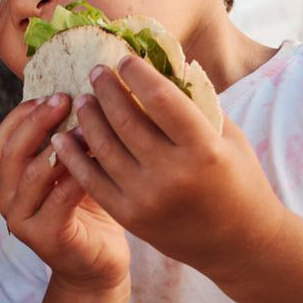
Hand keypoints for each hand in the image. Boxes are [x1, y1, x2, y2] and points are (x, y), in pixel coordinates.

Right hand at [0, 94, 128, 289]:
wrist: (97, 268)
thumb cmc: (91, 214)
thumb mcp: (76, 171)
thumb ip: (70, 142)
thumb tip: (88, 92)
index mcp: (13, 177)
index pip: (5, 134)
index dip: (26, 111)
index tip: (56, 91)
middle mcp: (9, 197)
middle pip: (13, 149)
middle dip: (39, 120)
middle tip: (67, 99)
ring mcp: (22, 220)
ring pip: (32, 173)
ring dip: (60, 147)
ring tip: (87, 128)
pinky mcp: (43, 237)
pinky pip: (58, 199)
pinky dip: (76, 177)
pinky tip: (97, 162)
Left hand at [53, 56, 285, 282]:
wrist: (238, 242)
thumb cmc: (237, 179)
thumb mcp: (227, 137)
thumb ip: (195, 105)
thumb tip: (157, 67)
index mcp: (204, 149)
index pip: (162, 99)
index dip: (138, 74)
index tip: (124, 59)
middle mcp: (173, 174)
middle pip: (126, 120)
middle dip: (106, 90)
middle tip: (96, 72)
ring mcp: (147, 198)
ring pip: (103, 147)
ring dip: (88, 118)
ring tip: (83, 100)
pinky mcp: (129, 216)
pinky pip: (92, 180)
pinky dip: (73, 155)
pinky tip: (64, 136)